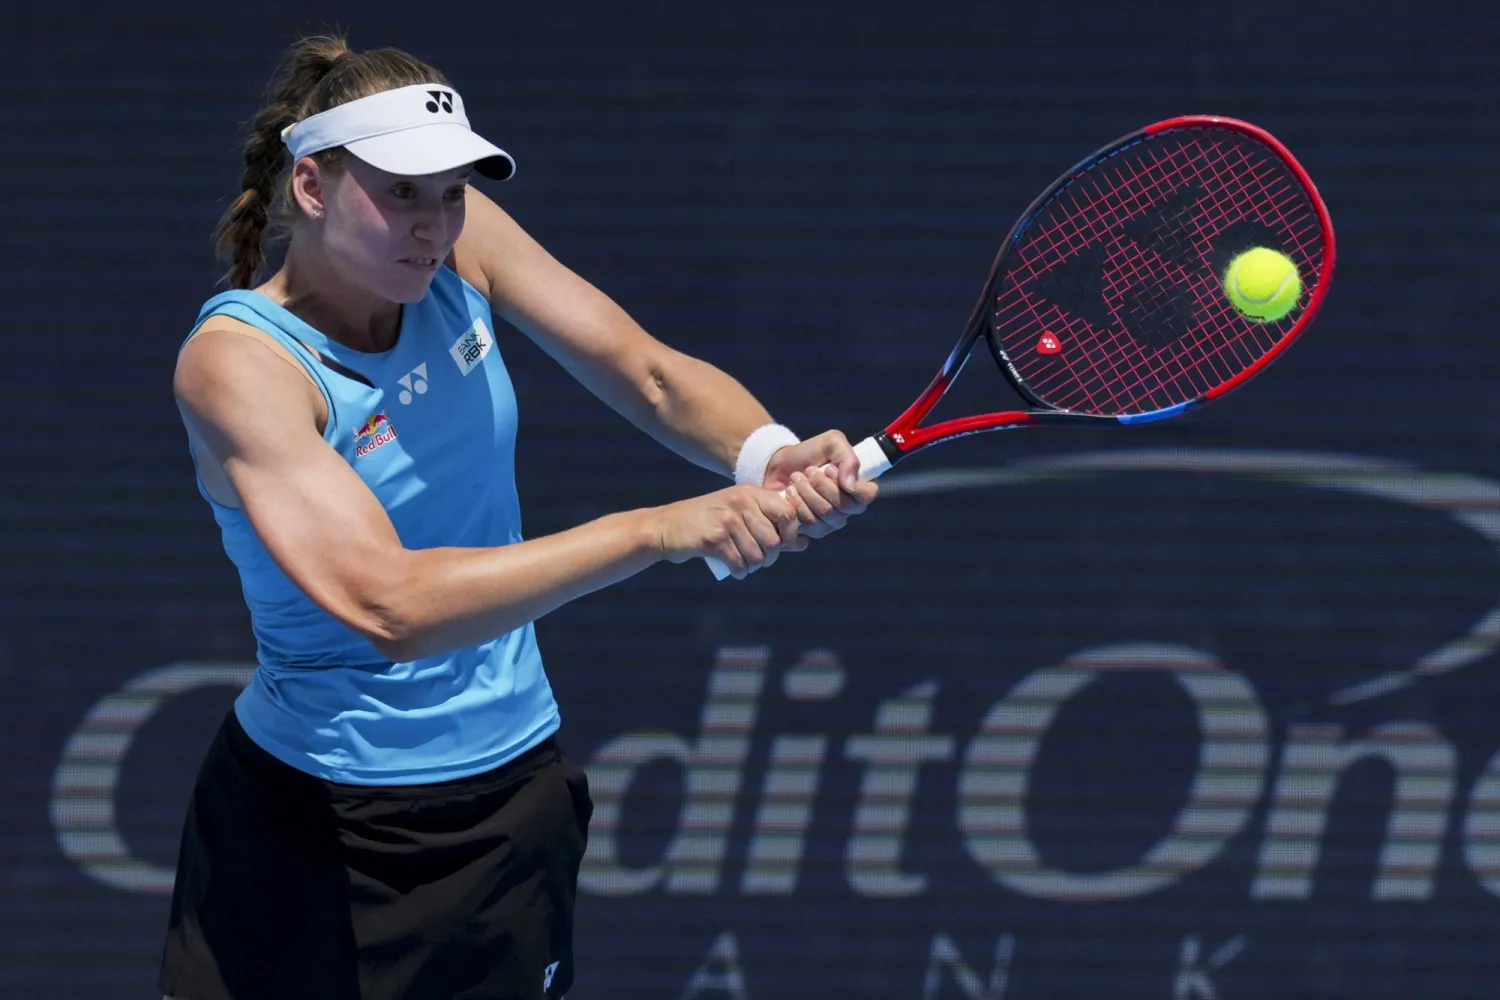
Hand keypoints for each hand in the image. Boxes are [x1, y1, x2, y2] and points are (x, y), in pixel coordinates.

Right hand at [654, 484, 805, 577]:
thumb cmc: (707, 522)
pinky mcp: (714, 538)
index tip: (780, 545)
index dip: (790, 533)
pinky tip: (734, 569)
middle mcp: (740, 502)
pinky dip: (739, 571)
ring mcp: (727, 519)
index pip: (787, 513)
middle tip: (758, 560)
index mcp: (750, 493)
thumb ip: (771, 527)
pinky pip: (739, 563)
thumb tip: (804, 544)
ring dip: (753, 566)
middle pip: (774, 540)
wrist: (667, 526)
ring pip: (757, 555)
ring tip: (744, 564)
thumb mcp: (740, 516)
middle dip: (769, 557)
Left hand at [763, 430, 878, 539]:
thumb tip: (850, 484)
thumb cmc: (809, 453)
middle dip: (821, 485)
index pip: (867, 495)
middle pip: (843, 506)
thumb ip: (847, 458)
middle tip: (808, 471)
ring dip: (807, 492)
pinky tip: (789, 492)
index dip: (850, 485)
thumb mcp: (831, 442)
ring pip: (826, 514)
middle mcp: (849, 508)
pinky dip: (797, 505)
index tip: (829, 469)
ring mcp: (832, 521)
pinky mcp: (814, 530)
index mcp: (858, 486)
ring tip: (796, 478)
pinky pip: (810, 524)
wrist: (779, 465)